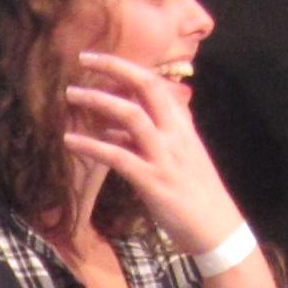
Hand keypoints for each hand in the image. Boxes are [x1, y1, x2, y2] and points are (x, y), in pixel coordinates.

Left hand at [59, 50, 245, 256]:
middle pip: (146, 88)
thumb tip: (111, 129)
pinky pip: (118, 157)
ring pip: (131, 116)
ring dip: (99, 101)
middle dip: (114, 68)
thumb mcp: (176, 157)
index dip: (126, 66)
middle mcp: (175, 134)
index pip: (155, 83)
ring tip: (71, 95)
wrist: (217, 229)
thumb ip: (146, 139)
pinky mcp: (152, 181)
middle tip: (82, 59)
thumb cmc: (195, 193)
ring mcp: (164, 156)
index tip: (98, 58)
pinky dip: (92, 146)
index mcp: (182, 126)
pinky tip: (70, 140)